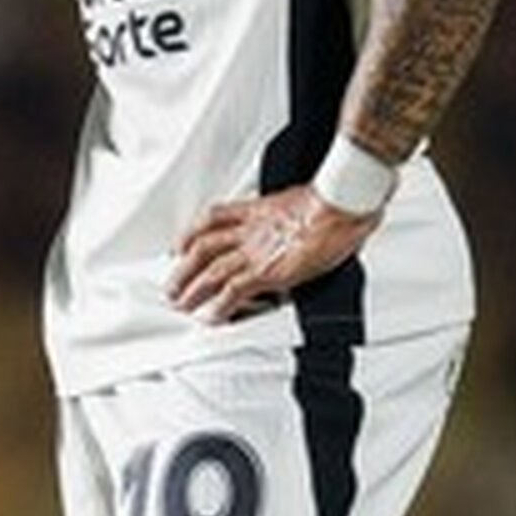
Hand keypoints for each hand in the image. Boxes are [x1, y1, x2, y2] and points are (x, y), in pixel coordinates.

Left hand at [167, 186, 370, 322]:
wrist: (342, 203)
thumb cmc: (333, 200)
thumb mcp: (300, 199)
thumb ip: (287, 213)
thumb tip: (293, 222)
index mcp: (258, 210)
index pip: (213, 218)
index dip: (191, 232)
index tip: (182, 244)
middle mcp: (250, 229)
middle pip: (202, 246)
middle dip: (183, 268)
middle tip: (173, 284)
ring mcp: (256, 250)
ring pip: (211, 271)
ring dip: (192, 289)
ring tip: (182, 304)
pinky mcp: (268, 271)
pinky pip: (234, 291)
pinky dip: (220, 306)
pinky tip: (213, 316)